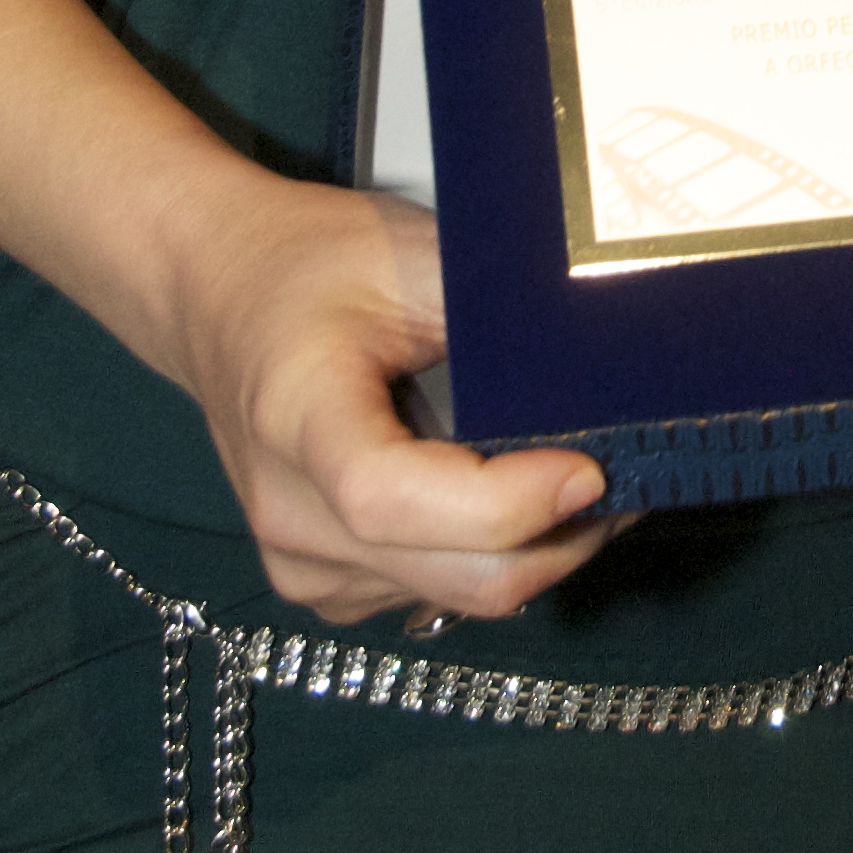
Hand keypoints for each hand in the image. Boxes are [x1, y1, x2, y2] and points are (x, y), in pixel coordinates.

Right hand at [162, 169, 616, 625]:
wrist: (220, 296)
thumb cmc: (313, 264)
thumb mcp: (413, 255)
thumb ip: (501, 316)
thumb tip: (616, 369)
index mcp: (297, 417)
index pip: (393, 499)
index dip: (505, 503)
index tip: (592, 465)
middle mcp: (289, 514)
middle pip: (455, 574)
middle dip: (564, 533)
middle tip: (633, 464)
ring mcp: (303, 564)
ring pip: (462, 596)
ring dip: (540, 549)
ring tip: (579, 466)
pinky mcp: (327, 587)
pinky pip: (440, 597)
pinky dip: (497, 556)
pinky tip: (516, 494)